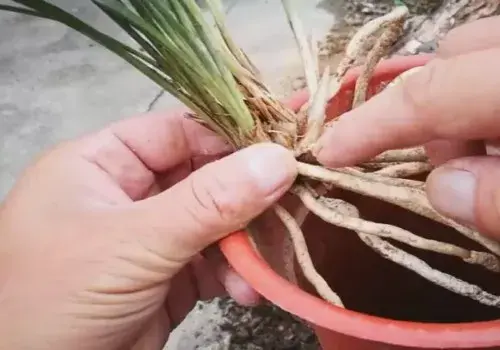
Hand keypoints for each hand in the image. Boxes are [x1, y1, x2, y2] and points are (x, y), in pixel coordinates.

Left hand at [0, 110, 296, 349]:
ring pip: (215, 222)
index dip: (231, 136)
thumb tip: (278, 160)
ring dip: (244, 244)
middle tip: (291, 205)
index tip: (284, 146)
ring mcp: (151, 236)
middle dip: (246, 198)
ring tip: (267, 263)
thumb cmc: (57, 299)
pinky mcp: (168, 276)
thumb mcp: (134, 243)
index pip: (178, 131)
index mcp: (102, 163)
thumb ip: (208, 202)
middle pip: (204, 177)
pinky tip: (246, 291)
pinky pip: (213, 261)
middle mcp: (128, 193)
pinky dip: (234, 274)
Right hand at [313, 16, 499, 238]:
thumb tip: (445, 189)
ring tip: (482, 161)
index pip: (432, 93)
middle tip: (442, 166)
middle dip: (430, 108)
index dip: (373, 124)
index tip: (330, 153)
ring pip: (481, 52)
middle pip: (456, 53)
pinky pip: (498, 64)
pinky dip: (487, 99)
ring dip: (463, 105)